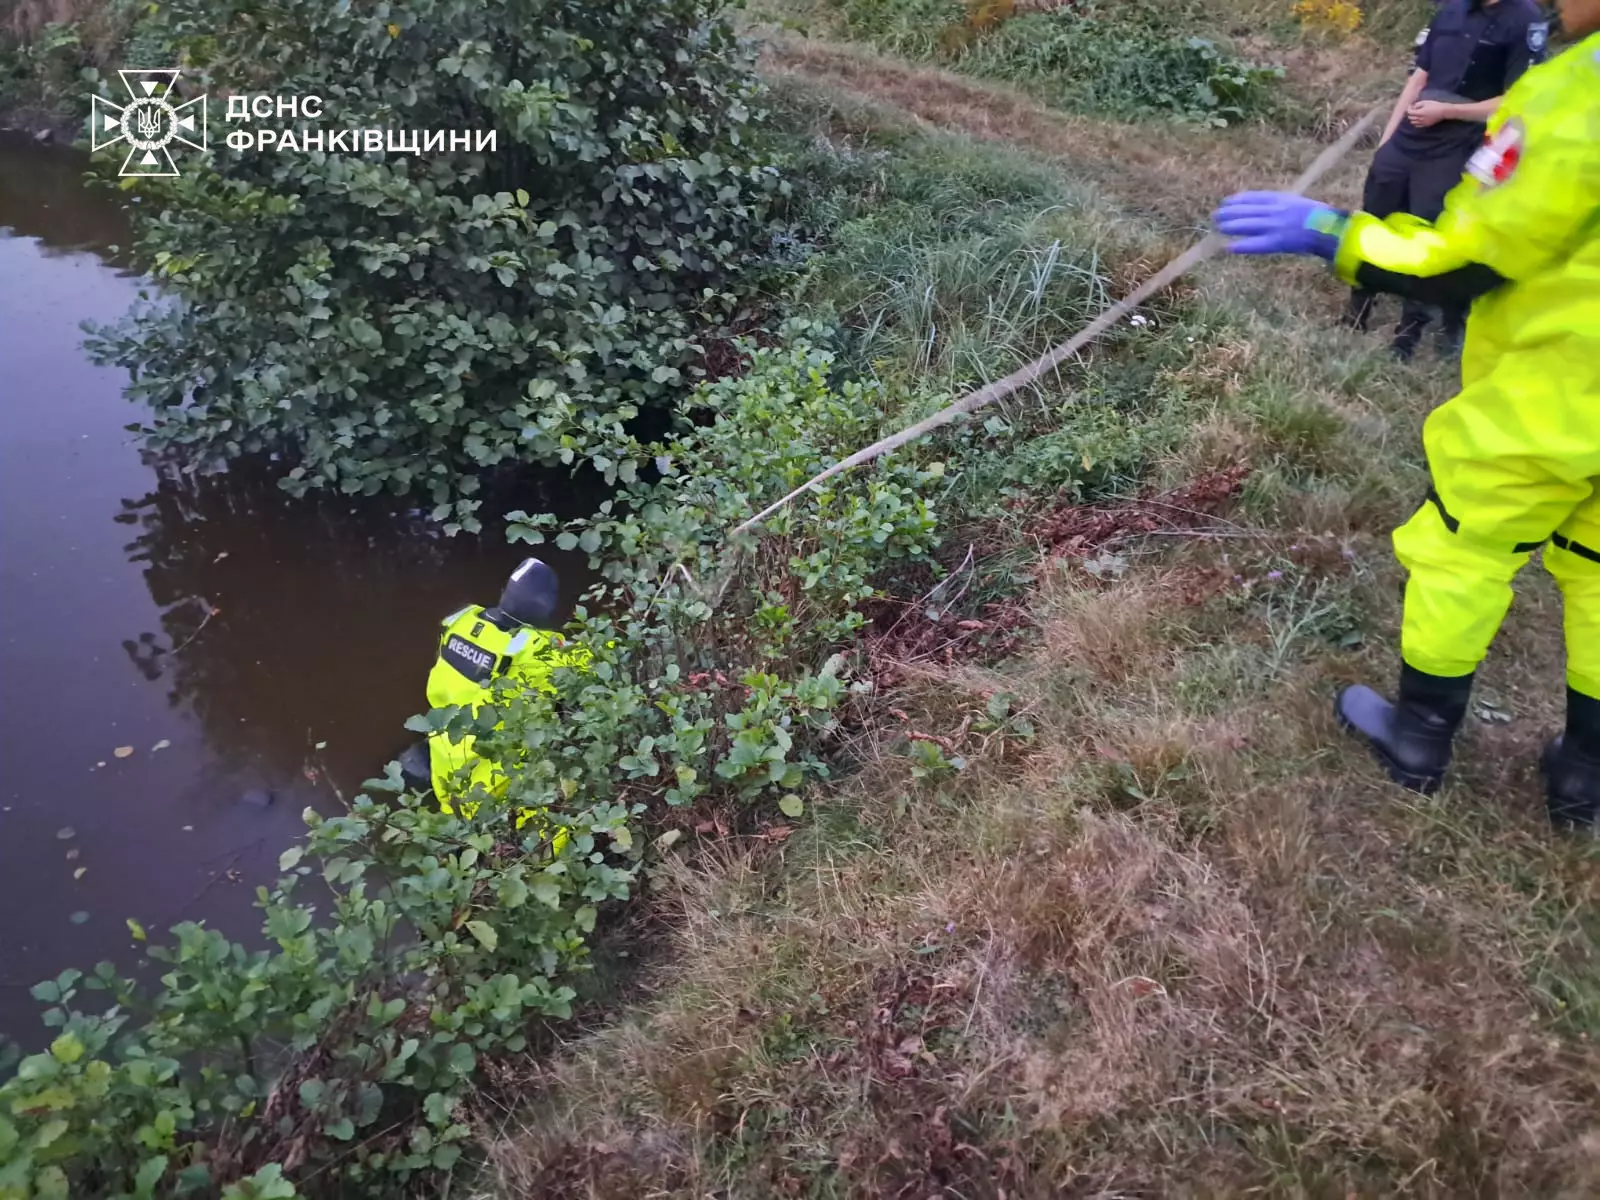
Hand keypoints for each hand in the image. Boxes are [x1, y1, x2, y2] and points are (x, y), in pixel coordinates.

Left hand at [1212, 191, 1346, 259]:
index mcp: (1283, 200)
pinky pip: (1255, 244)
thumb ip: (1285, 205)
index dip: (1239, 199)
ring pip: (1248, 224)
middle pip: (1247, 210)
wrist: (1331, 228)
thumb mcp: (1301, 204)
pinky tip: (1229, 247)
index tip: (1227, 201)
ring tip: (1217, 227)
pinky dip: (1241, 246)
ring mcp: (1276, 226)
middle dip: (1230, 212)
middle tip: (1215, 214)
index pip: (1256, 198)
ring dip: (1231, 225)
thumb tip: (1270, 208)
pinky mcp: (1277, 242)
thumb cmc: (1321, 218)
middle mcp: (1277, 210)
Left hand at [1406, 100, 1451, 127]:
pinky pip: (1417, 125)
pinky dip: (1415, 122)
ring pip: (1413, 122)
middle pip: (1410, 118)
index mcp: (1420, 113)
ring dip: (1412, 118)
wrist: (1443, 111)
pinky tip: (1418, 119)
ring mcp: (1422, 123)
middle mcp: (1420, 119)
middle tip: (1412, 109)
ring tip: (1415, 114)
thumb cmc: (1435, 105)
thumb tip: (1412, 107)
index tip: (1410, 106)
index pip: (1409, 112)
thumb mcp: (1426, 102)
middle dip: (1410, 113)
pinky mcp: (1425, 125)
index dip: (1408, 109)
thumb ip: (1417, 104)